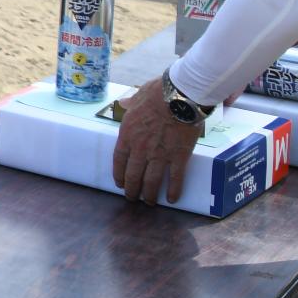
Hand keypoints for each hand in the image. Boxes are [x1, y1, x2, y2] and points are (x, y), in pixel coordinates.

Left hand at [112, 76, 203, 205]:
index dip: (119, 173)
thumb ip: (129, 104)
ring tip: (149, 203)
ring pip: (152, 181)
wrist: (179, 97)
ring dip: (150, 194)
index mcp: (127, 134)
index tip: (119, 183)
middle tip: (132, 198)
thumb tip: (122, 103)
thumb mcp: (136, 97)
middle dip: (132, 189)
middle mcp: (141, 148)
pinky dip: (174, 190)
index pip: (119, 159)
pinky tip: (173, 199)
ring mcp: (160, 154)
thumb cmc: (157, 93)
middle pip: (133, 175)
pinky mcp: (179, 156)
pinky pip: (176, 178)